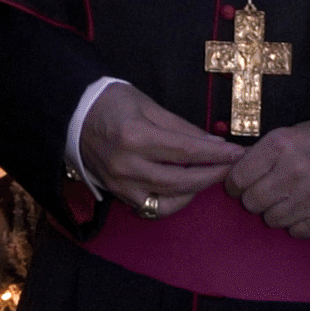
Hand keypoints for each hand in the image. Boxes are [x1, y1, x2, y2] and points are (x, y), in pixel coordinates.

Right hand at [78, 81, 244, 218]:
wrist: (71, 115)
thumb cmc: (110, 102)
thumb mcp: (147, 104)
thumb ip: (181, 127)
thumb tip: (214, 143)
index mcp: (135, 136)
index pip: (187, 151)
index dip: (217, 154)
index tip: (238, 153)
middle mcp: (127, 165)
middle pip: (182, 180)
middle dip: (213, 174)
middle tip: (231, 166)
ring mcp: (121, 184)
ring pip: (169, 201)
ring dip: (195, 191)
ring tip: (208, 176)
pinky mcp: (118, 194)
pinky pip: (152, 208)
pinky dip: (173, 201)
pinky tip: (184, 188)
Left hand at [225, 119, 309, 237]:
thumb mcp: (286, 134)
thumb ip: (259, 154)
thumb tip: (231, 171)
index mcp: (279, 147)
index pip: (238, 178)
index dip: (234, 184)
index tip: (238, 185)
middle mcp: (293, 173)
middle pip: (252, 202)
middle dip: (252, 198)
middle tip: (262, 192)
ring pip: (271, 219)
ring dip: (273, 212)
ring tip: (284, 199)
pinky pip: (295, 231)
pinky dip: (294, 223)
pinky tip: (300, 209)